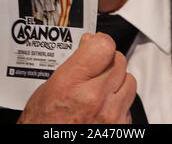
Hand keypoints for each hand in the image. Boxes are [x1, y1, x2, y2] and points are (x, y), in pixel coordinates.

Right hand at [17, 33, 135, 123]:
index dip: (100, 42)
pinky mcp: (120, 128)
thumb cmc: (42, 125)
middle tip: (96, 68)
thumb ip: (73, 64)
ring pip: (129, 81)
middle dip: (108, 61)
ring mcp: (111, 115)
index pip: (104, 46)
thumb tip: (89, 43)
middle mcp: (95, 98)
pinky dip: (120, 103)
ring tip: (101, 88)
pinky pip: (129, 105)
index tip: (96, 44)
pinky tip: (103, 106)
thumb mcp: (48, 88)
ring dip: (118, 81)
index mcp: (72, 84)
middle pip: (119, 61)